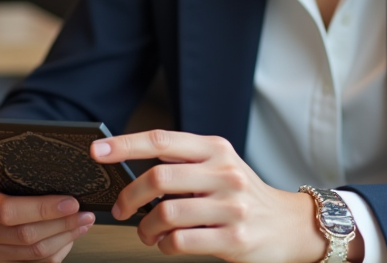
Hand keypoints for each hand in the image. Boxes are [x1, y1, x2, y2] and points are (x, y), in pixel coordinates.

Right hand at [0, 170, 95, 261]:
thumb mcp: (0, 172)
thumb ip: (25, 179)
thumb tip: (67, 187)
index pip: (8, 210)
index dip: (43, 210)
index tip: (72, 203)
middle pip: (24, 235)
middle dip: (61, 225)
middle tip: (85, 214)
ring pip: (32, 254)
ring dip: (63, 239)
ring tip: (82, 224)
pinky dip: (56, 251)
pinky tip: (68, 238)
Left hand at [91, 130, 328, 262]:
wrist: (289, 226)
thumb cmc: (244, 196)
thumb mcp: (221, 167)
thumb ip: (184, 164)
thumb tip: (130, 169)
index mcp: (216, 149)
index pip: (163, 140)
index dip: (125, 145)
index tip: (97, 151)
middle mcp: (225, 173)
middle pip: (158, 178)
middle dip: (129, 197)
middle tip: (122, 209)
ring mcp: (231, 206)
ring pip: (165, 214)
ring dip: (145, 228)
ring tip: (147, 233)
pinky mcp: (233, 238)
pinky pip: (180, 241)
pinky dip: (164, 245)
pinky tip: (168, 244)